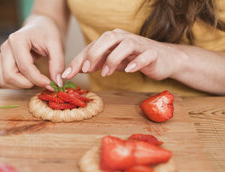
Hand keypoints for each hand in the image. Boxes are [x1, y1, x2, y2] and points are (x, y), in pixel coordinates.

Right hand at [0, 15, 64, 88]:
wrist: (39, 27)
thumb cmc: (47, 32)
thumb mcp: (56, 44)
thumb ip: (57, 63)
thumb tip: (57, 82)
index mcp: (17, 40)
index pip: (25, 67)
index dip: (38, 79)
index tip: (50, 84)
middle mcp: (6, 48)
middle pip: (10, 76)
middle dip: (27, 84)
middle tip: (41, 81)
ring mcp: (2, 56)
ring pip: (5, 81)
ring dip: (21, 85)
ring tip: (36, 79)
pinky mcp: (2, 63)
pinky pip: (5, 81)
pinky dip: (17, 85)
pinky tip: (29, 78)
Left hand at [62, 29, 179, 80]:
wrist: (163, 59)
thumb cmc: (134, 58)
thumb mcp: (111, 61)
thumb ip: (95, 63)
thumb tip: (77, 68)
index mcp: (112, 39)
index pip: (92, 46)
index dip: (78, 59)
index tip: (67, 74)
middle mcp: (125, 38)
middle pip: (108, 38)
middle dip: (94, 53)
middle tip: (86, 69)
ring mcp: (140, 45)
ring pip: (126, 44)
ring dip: (113, 59)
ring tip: (106, 73)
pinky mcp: (153, 54)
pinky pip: (146, 55)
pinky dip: (137, 62)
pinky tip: (129, 70)